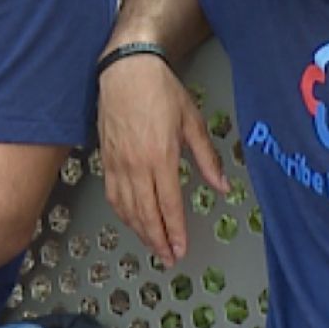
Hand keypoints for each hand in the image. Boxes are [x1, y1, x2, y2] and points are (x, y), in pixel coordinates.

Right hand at [98, 55, 228, 265]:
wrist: (125, 70)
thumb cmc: (160, 90)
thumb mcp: (192, 121)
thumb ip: (207, 158)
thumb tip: (223, 185)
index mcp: (161, 157)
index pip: (168, 206)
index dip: (175, 232)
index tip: (181, 250)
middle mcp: (136, 165)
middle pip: (145, 213)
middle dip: (157, 240)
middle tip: (168, 257)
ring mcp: (118, 162)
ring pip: (126, 207)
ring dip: (139, 230)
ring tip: (151, 245)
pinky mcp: (106, 157)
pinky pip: (112, 193)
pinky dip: (121, 212)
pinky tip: (129, 219)